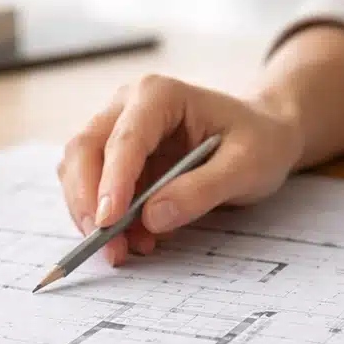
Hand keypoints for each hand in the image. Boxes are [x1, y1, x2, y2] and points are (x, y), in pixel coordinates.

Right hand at [57, 75, 304, 264]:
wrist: (263, 137)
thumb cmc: (259, 142)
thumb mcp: (246, 166)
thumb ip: (202, 190)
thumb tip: (152, 217)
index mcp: (160, 95)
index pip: (124, 138)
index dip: (111, 181)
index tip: (108, 221)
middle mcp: (128, 106)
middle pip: (84, 150)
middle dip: (88, 202)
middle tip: (106, 245)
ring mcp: (117, 131)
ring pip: (79, 172)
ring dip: (93, 215)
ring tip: (127, 249)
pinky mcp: (117, 160)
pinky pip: (95, 190)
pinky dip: (107, 219)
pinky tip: (136, 240)